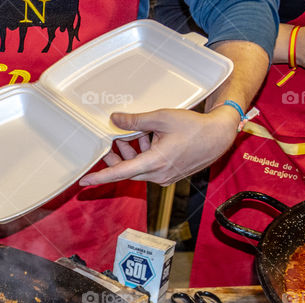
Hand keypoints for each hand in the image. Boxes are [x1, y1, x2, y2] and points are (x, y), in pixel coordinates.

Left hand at [79, 107, 239, 186]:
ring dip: (132, 154)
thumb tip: (114, 119)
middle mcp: (158, 175)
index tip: (84, 182)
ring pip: (138, 168)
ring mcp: (165, 177)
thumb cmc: (194, 127)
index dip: (100, 177)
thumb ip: (136, 120)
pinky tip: (147, 140)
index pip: (120, 173)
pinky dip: (144, 156)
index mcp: (155, 163)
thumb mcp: (162, 118)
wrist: (220, 136)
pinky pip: (149, 169)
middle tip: (112, 142)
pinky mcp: (170, 176)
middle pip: (128, 169)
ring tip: (130, 136)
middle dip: (118, 156)